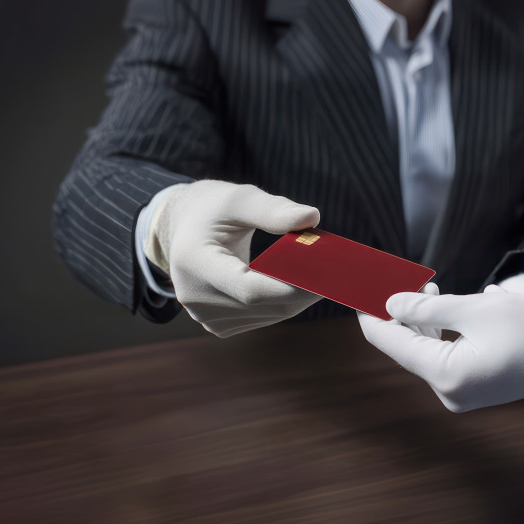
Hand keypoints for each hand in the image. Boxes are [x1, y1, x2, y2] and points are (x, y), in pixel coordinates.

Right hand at [145, 180, 320, 336]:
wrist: (184, 230)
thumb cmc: (213, 209)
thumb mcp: (239, 198)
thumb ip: (273, 209)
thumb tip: (312, 217)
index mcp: (194, 263)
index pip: (250, 290)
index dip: (292, 287)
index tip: (328, 274)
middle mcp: (195, 297)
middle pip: (264, 306)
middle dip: (304, 290)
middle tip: (338, 272)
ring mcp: (205, 317)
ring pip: (269, 316)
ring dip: (298, 297)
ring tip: (320, 273)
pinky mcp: (219, 325)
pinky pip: (262, 318)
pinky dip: (284, 302)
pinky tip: (297, 283)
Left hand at [357, 285, 523, 410]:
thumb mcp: (475, 308)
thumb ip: (428, 306)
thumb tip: (390, 303)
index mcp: (444, 373)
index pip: (389, 341)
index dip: (371, 312)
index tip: (360, 287)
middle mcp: (446, 390)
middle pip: (405, 347)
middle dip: (400, 312)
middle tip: (403, 277)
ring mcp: (459, 393)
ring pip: (423, 350)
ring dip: (421, 319)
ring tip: (430, 286)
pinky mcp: (471, 388)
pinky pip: (442, 357)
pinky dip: (438, 333)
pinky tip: (444, 306)